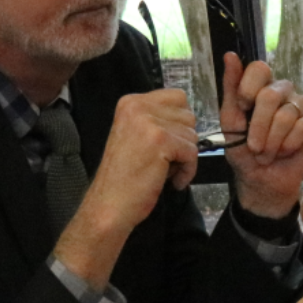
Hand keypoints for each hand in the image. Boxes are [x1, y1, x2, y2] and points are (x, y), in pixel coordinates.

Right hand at [84, 89, 201, 227]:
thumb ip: (158, 122)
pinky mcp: (161, 140)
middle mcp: (138, 106)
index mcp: (130, 102)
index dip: (179, 124)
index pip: (177, 98)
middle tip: (166, 161)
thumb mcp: (136, 136)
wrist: (109, 204)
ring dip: (185, 157)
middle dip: (183, 141)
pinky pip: (192, 152)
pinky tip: (172, 182)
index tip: (169, 145)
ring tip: (166, 172)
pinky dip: (188, 171)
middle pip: (188, 115)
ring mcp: (149, 122)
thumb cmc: (124, 177)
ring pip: (192, 134)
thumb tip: (189, 123)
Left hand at [221, 52, 302, 218]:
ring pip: (285, 115)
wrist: (261, 181)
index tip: (242, 108)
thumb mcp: (230, 123)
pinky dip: (290, 144)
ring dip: (272, 142)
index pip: (259, 68)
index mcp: (260, 87)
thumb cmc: (244, 152)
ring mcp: (301, 105)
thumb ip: (230, 90)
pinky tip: (286, 151)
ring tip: (268, 154)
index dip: (248, 89)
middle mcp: (283, 91)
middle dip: (258, 127)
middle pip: (270, 95)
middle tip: (254, 147)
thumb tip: (230, 55)